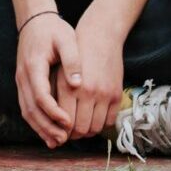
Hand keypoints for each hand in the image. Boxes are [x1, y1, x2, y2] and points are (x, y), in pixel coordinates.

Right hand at [14, 11, 79, 147]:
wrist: (34, 20)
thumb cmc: (53, 29)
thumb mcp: (66, 39)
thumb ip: (72, 60)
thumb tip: (78, 84)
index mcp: (34, 66)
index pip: (40, 95)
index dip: (53, 111)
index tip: (68, 122)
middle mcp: (23, 76)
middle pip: (31, 108)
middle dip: (47, 126)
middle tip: (63, 139)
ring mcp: (21, 81)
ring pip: (26, 111)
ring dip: (40, 128)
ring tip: (57, 142)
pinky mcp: (23, 84)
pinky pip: (26, 108)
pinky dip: (36, 122)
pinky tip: (48, 132)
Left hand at [62, 17, 127, 141]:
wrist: (100, 35)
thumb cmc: (75, 54)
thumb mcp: (60, 72)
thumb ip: (56, 96)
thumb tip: (53, 122)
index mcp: (69, 87)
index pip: (65, 123)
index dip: (61, 131)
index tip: (60, 130)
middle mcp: (88, 92)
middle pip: (81, 129)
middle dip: (74, 134)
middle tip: (70, 131)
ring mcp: (105, 94)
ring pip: (95, 128)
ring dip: (88, 131)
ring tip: (83, 125)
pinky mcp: (116, 93)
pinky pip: (110, 121)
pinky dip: (102, 123)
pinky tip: (95, 117)